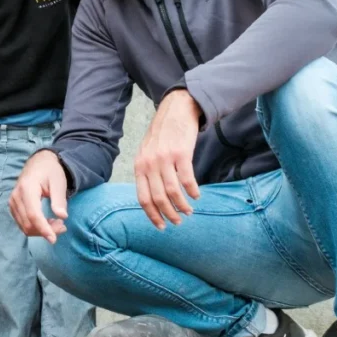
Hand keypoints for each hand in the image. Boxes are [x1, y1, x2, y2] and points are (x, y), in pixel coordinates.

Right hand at [9, 149, 68, 242]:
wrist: (39, 163)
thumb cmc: (50, 171)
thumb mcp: (59, 182)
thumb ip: (59, 200)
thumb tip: (62, 217)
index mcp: (27, 189)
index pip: (33, 215)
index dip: (43, 229)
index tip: (53, 239)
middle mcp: (16, 197)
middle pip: (28, 223)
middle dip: (45, 230)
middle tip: (63, 226)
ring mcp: (12, 203)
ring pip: (24, 226)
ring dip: (41, 230)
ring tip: (57, 224)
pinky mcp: (13, 207)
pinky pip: (23, 224)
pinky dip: (36, 228)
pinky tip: (47, 222)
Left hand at [134, 89, 201, 229]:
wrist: (175, 110)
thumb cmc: (162, 134)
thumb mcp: (147, 153)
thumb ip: (147, 173)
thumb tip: (153, 199)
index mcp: (139, 166)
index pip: (143, 198)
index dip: (152, 215)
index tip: (161, 226)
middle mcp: (149, 163)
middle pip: (158, 198)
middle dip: (168, 214)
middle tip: (178, 222)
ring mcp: (165, 158)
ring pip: (173, 192)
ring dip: (182, 206)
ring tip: (189, 212)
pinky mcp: (181, 153)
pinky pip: (187, 179)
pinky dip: (192, 191)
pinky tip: (196, 196)